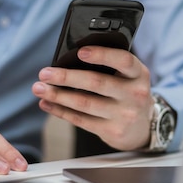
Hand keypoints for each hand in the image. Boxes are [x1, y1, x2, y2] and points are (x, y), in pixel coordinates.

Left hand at [32, 46, 153, 150]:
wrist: (142, 127)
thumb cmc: (128, 93)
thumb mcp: (129, 76)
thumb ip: (110, 66)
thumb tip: (68, 60)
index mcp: (139, 74)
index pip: (123, 60)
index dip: (102, 55)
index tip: (80, 52)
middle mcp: (135, 94)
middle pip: (96, 82)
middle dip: (66, 77)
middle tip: (45, 73)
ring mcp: (124, 114)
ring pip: (84, 103)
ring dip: (58, 95)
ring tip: (40, 88)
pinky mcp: (112, 130)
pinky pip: (81, 120)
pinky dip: (61, 111)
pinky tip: (48, 103)